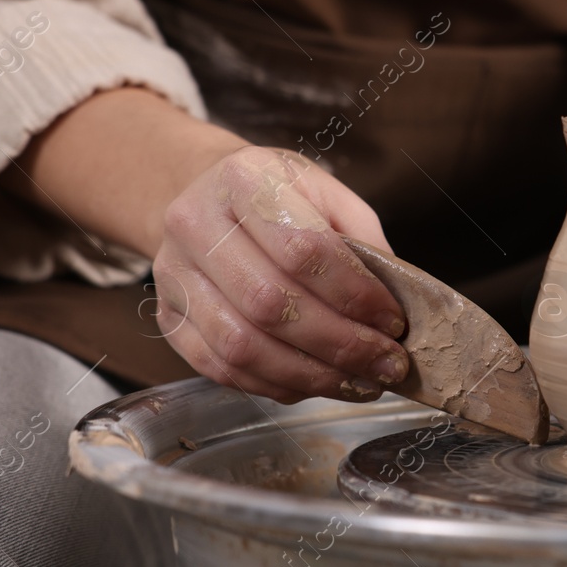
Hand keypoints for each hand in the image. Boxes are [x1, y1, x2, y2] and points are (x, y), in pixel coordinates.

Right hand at [152, 146, 410, 403]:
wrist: (204, 193)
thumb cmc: (277, 194)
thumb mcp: (327, 194)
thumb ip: (363, 242)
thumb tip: (398, 304)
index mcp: (243, 181)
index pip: (302, 249)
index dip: (354, 294)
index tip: (393, 322)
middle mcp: (195, 226)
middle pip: (270, 304)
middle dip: (340, 344)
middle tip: (387, 363)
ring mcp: (173, 276)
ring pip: (241, 345)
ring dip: (310, 375)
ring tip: (360, 382)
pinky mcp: (168, 318)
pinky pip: (221, 368)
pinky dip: (276, 385)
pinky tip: (317, 383)